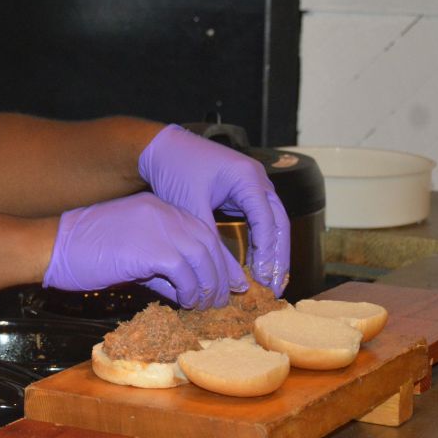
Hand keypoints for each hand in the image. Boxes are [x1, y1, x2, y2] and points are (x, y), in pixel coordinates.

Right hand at [42, 192, 244, 308]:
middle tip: (222, 299)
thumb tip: (186, 287)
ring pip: (202, 257)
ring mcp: (158, 227)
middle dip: (221, 274)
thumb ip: (158, 263)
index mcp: (157, 207)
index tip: (229, 281)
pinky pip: (184, 272)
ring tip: (205, 306)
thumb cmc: (84, 252)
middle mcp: (163, 212)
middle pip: (208, 242)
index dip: (219, 258)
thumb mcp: (129, 251)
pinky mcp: (150, 248)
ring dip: (208, 285)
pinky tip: (185, 302)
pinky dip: (190, 290)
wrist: (54, 246)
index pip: (202, 230)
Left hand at [137, 124, 289, 295]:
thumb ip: (213, 242)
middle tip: (275, 289)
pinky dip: (260, 243)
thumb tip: (231, 279)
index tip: (264, 281)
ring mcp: (252, 185)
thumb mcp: (192, 209)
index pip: (268, 222)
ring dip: (272, 252)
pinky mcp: (242, 193)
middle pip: (279, 223)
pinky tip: (257, 266)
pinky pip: (259, 221)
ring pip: (272, 223)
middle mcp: (257, 179)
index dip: (268, 254)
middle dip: (278, 257)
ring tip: (270, 283)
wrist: (158, 148)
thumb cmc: (173, 171)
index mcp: (248, 177)